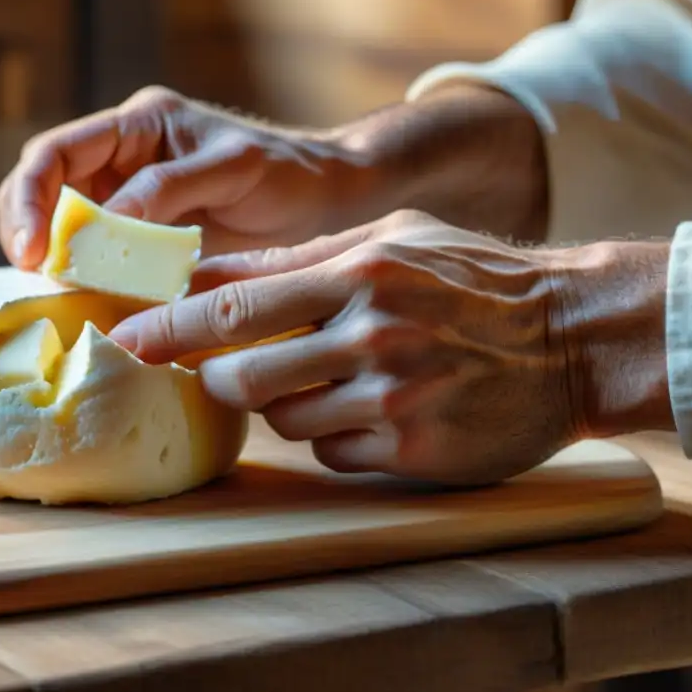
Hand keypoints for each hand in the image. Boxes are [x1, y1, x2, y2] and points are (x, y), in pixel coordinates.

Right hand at [0, 86, 350, 266]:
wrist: (327, 199)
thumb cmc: (288, 171)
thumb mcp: (233, 168)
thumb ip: (168, 188)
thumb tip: (103, 222)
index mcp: (137, 124)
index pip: (54, 151)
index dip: (29, 197)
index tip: (34, 251)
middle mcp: (123, 156)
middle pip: (43, 187)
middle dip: (28, 230)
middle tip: (42, 278)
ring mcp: (131, 197)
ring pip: (64, 225)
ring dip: (56, 258)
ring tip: (64, 292)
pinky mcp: (145, 237)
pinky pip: (99, 255)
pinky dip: (89, 277)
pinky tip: (93, 300)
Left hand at [108, 209, 579, 484]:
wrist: (571, 336)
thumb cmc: (471, 278)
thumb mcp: (392, 239)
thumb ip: (301, 257)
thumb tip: (211, 270)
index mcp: (358, 273)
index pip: (234, 306)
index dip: (167, 327)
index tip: (120, 339)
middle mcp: (372, 337)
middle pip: (243, 376)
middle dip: (221, 377)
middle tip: (230, 367)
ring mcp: (393, 400)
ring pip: (284, 419)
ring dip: (286, 402)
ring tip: (331, 375)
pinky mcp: (413, 452)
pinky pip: (330, 452)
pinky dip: (333, 434)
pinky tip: (372, 408)